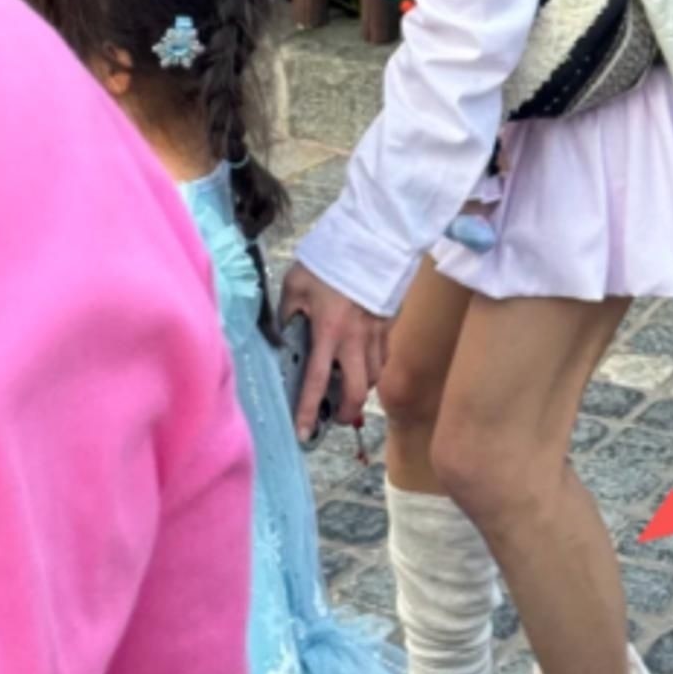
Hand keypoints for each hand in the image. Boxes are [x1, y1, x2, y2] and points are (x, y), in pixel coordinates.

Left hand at [279, 262, 388, 439]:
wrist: (372, 240)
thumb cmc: (329, 261)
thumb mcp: (295, 286)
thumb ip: (287, 316)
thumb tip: (283, 338)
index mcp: (328, 332)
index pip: (316, 382)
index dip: (307, 411)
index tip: (302, 433)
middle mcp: (355, 340)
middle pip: (358, 393)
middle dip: (346, 412)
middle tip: (334, 416)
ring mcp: (376, 335)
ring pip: (374, 379)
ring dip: (361, 390)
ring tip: (347, 390)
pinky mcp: (389, 326)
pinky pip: (383, 358)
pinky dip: (373, 369)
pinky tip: (361, 364)